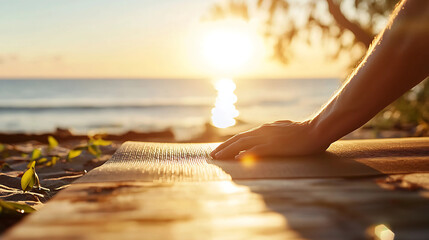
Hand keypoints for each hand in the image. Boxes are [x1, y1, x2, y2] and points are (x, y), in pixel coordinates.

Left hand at [210, 120, 330, 158]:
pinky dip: (246, 154)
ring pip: (243, 143)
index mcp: (264, 129)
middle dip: (223, 147)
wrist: (315, 130)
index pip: (241, 136)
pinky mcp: (275, 145)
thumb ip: (271, 134)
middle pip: (237, 139)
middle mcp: (262, 131)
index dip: (228, 143)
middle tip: (212, 156)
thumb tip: (262, 141)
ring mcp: (268, 138)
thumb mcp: (282, 131)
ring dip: (228, 150)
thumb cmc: (301, 132)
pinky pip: (258, 150)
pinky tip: (238, 159)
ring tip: (218, 158)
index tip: (219, 150)